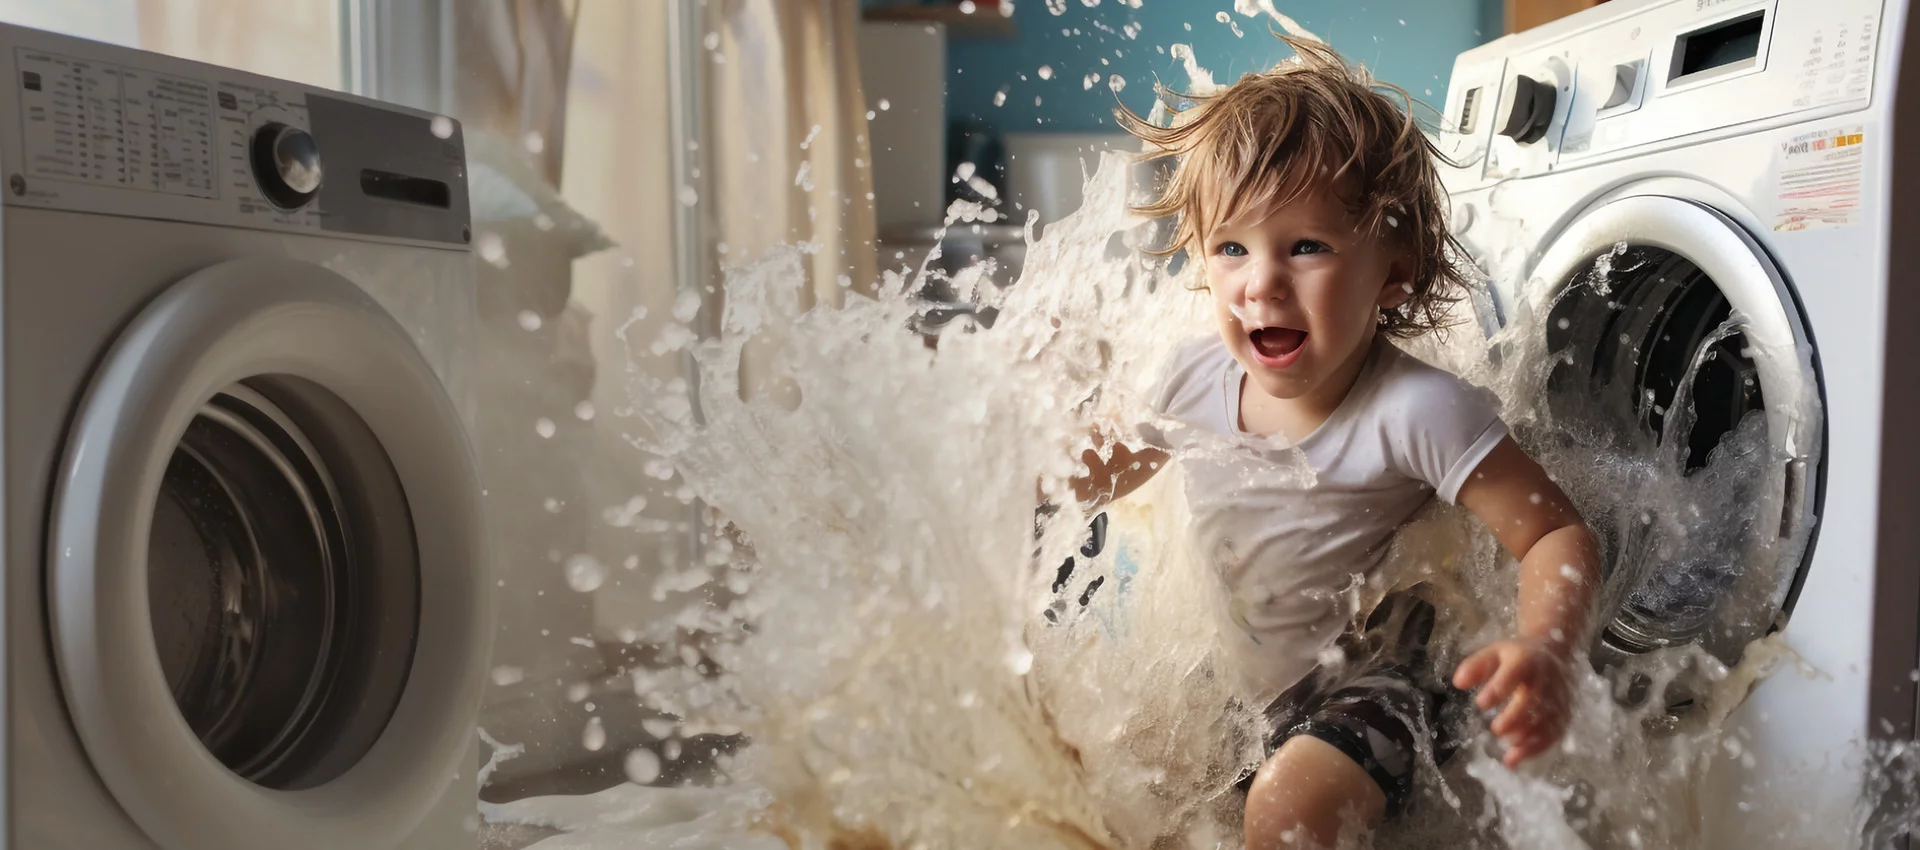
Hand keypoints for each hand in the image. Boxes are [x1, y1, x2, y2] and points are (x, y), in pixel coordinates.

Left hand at [1452, 637, 1573, 767]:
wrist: (1555, 653)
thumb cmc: (1517, 656)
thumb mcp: (1494, 653)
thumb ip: (1475, 666)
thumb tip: (1458, 682)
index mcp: (1526, 660)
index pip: (1514, 673)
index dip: (1499, 688)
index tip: (1481, 703)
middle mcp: (1545, 680)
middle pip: (1534, 700)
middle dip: (1516, 717)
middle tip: (1496, 729)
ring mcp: (1557, 699)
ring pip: (1546, 721)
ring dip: (1528, 739)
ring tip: (1508, 754)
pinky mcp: (1563, 714)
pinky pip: (1553, 734)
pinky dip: (1536, 749)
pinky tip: (1515, 760)